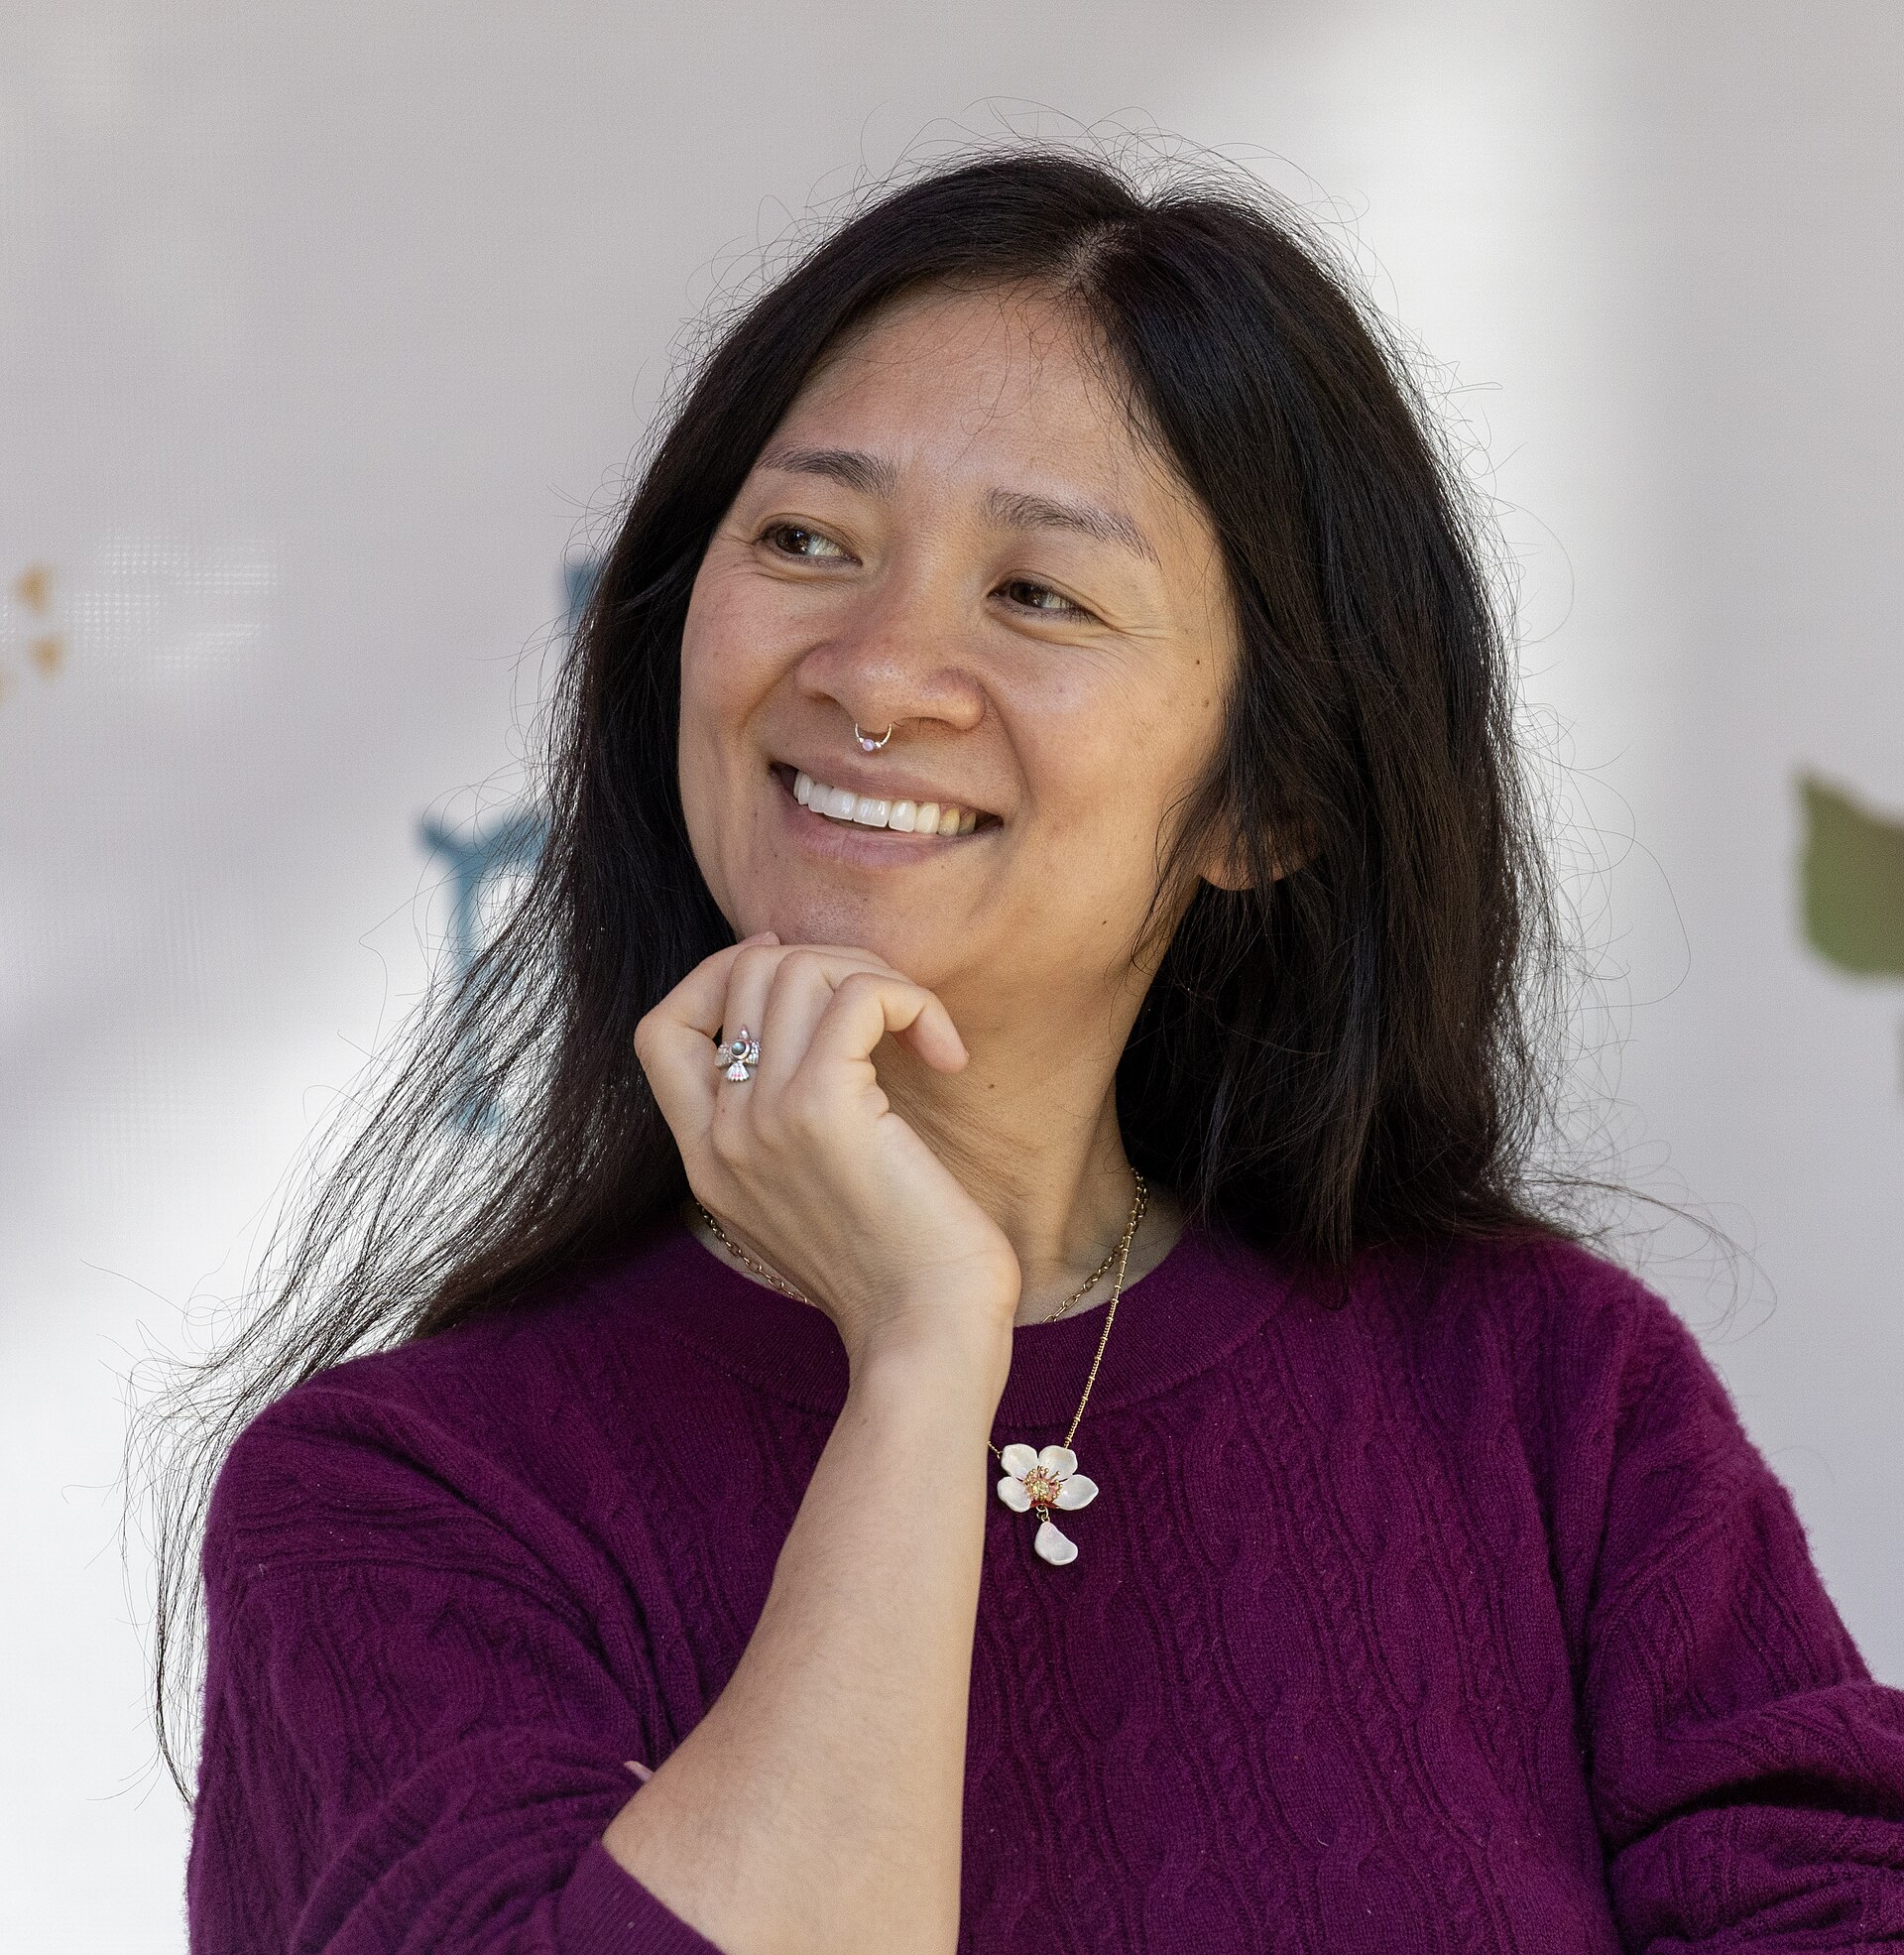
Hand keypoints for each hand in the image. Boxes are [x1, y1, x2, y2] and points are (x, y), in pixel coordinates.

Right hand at [634, 934, 1020, 1370]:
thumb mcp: (815, 1199)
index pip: (659, 1029)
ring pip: (798, 970)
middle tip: (893, 1011)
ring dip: (877, 979)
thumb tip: (823, 1028)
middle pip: (744, 976)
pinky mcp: (825, 1108)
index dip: (719, 976)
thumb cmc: (901, 1274)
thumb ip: (788, 1129)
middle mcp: (721, 1136)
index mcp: (708, 1161)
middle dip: (830, 965)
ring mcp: (763, 1120)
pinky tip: (946, 1054)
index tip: (791, 969)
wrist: (927, 1339)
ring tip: (922, 1032)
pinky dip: (912, 1002)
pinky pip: (859, 996)